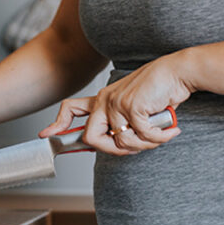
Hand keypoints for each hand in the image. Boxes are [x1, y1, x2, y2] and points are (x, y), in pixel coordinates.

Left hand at [39, 54, 189, 154]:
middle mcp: (105, 100)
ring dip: (144, 145)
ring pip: (120, 143)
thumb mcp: (134, 107)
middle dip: (113, 151)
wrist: (177, 73)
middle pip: (91, 139)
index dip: (57, 123)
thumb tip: (117, 145)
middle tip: (137, 147)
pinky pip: (141, 137)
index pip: (70, 109)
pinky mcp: (132, 107)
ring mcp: (117, 103)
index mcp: (102, 99)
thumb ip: (122, 123)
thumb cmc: (159, 92)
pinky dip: (158, 138)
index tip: (46, 135)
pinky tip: (170, 130)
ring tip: (159, 135)